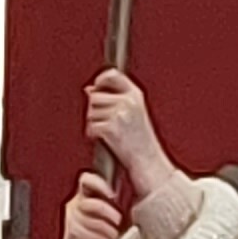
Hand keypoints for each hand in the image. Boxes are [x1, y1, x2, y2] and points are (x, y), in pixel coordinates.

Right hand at [44, 169, 129, 238]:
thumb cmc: (102, 237)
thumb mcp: (111, 217)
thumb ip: (116, 204)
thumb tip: (136, 191)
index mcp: (85, 196)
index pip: (86, 180)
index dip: (98, 184)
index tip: (112, 195)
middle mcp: (75, 204)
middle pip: (89, 202)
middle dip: (107, 212)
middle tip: (118, 221)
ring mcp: (71, 218)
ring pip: (88, 219)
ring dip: (105, 230)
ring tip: (114, 237)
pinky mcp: (71, 233)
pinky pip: (85, 233)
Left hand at [86, 69, 176, 204]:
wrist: (148, 163)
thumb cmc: (140, 142)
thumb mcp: (133, 113)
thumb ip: (113, 98)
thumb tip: (89, 89)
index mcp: (135, 96)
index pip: (113, 76)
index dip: (101, 79)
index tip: (97, 87)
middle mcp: (128, 102)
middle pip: (95, 96)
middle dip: (95, 109)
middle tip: (107, 123)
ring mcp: (119, 115)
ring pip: (91, 112)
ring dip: (94, 123)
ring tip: (109, 132)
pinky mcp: (110, 128)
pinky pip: (91, 127)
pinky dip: (93, 135)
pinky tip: (103, 140)